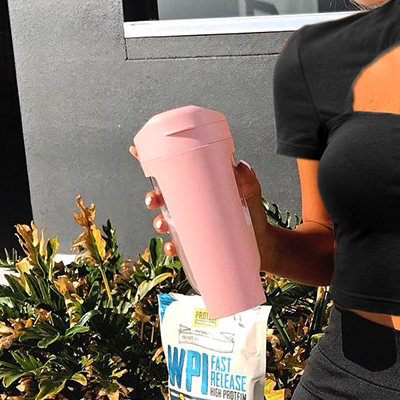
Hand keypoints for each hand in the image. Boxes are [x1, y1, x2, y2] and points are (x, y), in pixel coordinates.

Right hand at [128, 146, 270, 261]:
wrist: (263, 244)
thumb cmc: (253, 213)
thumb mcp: (251, 192)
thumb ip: (248, 179)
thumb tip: (241, 166)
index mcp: (199, 186)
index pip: (173, 171)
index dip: (151, 160)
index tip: (135, 150)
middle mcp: (191, 204)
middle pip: (163, 197)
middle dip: (151, 197)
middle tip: (153, 200)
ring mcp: (192, 224)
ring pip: (165, 221)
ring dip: (157, 223)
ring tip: (162, 224)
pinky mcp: (196, 244)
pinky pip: (177, 246)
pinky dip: (171, 248)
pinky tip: (172, 248)